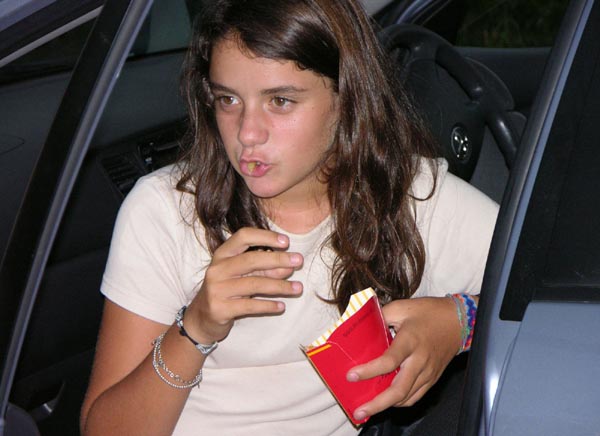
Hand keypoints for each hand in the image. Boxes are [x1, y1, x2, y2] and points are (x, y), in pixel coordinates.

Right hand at [185, 227, 303, 343]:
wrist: (202, 317)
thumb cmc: (228, 290)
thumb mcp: (244, 275)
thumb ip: (265, 269)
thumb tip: (289, 267)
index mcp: (222, 254)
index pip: (243, 236)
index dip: (265, 236)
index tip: (286, 242)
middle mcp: (217, 269)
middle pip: (251, 259)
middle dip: (278, 259)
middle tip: (299, 261)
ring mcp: (216, 289)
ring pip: (253, 284)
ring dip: (279, 286)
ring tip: (298, 288)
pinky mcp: (219, 309)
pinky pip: (249, 306)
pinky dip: (268, 306)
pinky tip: (281, 306)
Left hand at [347, 296, 460, 421]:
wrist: (459, 321)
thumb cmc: (429, 313)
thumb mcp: (401, 307)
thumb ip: (381, 316)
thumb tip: (361, 326)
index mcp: (410, 341)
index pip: (388, 361)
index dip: (369, 371)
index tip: (351, 376)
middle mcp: (419, 360)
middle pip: (398, 390)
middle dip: (377, 404)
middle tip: (359, 411)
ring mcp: (427, 372)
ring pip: (406, 398)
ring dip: (385, 406)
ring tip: (367, 409)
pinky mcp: (432, 379)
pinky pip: (415, 397)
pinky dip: (399, 402)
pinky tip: (386, 402)